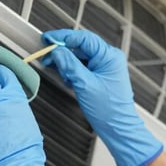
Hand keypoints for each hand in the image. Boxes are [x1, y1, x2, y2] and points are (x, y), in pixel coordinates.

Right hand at [41, 29, 162, 165]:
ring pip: (80, 57)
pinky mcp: (100, 75)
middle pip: (81, 46)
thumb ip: (70, 65)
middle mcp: (109, 58)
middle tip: (47, 57)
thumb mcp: (85, 85)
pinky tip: (67, 78)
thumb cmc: (108, 110)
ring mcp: (105, 67)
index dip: (63, 37)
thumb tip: (56, 51)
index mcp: (109, 56)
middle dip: (63, 52)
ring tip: (58, 71)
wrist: (118, 128)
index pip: (83, 38)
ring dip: (67, 63)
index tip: (48, 39)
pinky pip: (83, 66)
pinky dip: (72, 70)